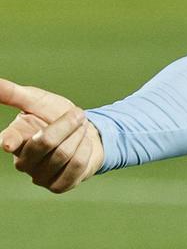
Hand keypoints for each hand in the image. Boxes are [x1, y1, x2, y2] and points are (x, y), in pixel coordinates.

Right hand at [0, 78, 102, 192]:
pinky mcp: (58, 186)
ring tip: (79, 130)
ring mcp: (39, 176)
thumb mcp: (37, 101)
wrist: (85, 132)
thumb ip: (14, 94)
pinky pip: (77, 165)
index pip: (9, 140)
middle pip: (45, 143)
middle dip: (67, 124)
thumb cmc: (55, 115)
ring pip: (64, 154)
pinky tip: (83, 145)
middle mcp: (23, 161)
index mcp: (14, 138)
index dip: (9, 140)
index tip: (8, 142)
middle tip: (78, 114)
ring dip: (79, 135)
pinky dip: (86, 149)